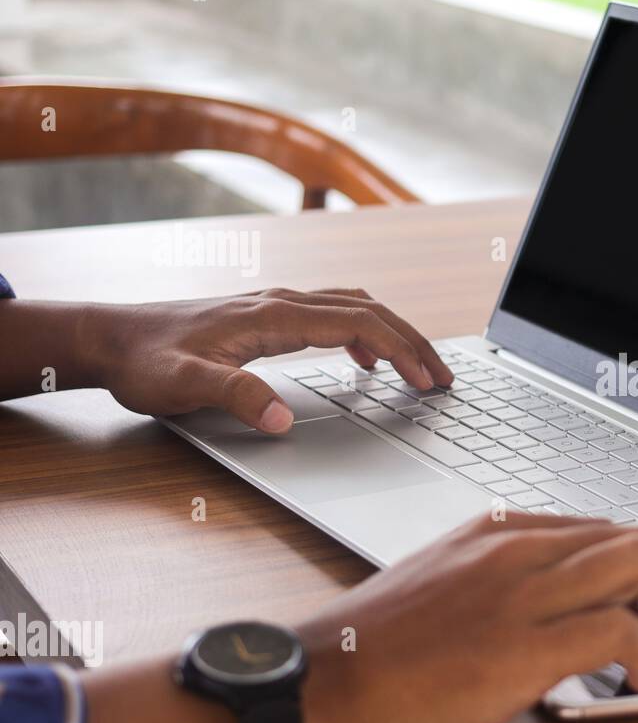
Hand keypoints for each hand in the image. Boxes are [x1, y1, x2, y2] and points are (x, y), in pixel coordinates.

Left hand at [80, 287, 453, 431]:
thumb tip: (282, 420)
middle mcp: (281, 301)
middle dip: (412, 342)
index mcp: (273, 316)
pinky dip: (365, 332)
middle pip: (369, 310)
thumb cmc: (144, 363)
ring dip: (393, 334)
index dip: (402, 349)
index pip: (359, 323)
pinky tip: (364, 359)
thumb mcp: (183, 387)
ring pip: (355, 308)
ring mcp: (276, 304)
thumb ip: (235, 397)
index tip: (429, 379)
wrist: (110, 338)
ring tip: (418, 369)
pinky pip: (333, 314)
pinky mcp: (268, 314)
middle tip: (443, 379)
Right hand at [297, 513, 637, 722]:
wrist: (314, 686)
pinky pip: (622, 631)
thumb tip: (544, 604)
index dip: (630, 571)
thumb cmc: (369, 648)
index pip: (599, 528)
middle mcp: (516, 550)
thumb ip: (496, 581)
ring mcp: (522, 596)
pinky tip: (631, 680)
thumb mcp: (440, 584)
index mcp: (496, 533)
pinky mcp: (525, 650)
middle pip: (636, 537)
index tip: (630, 605)